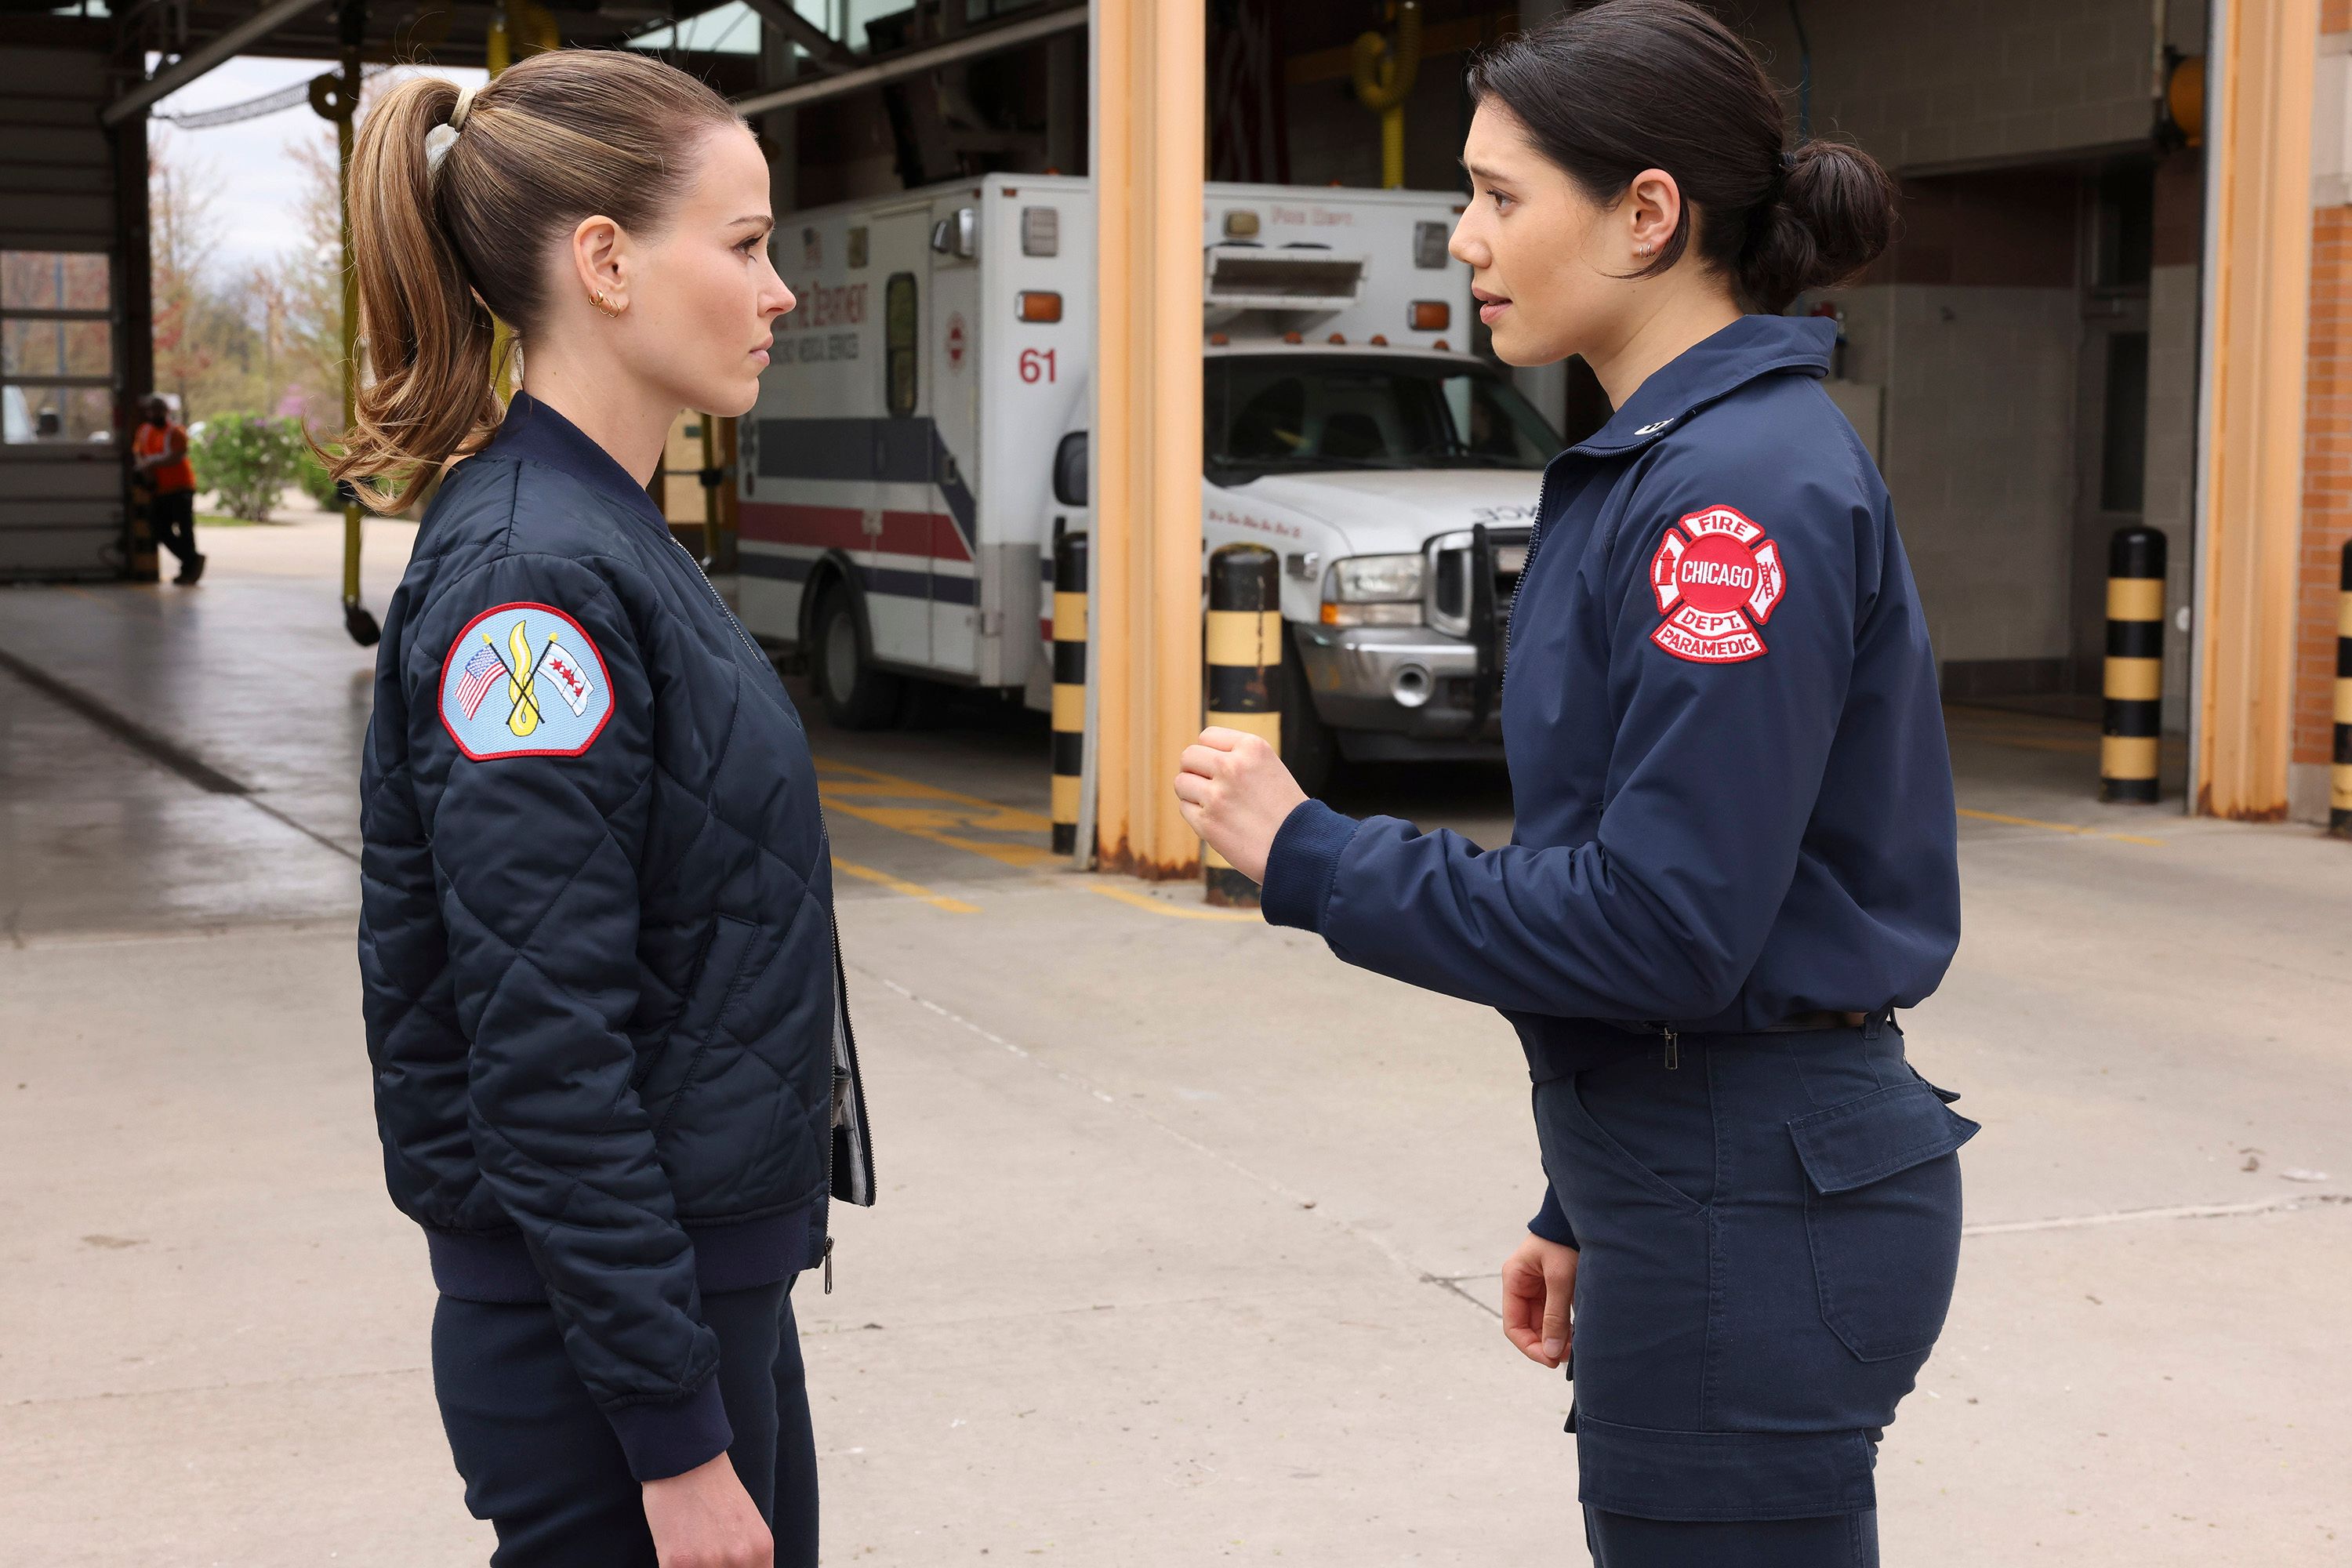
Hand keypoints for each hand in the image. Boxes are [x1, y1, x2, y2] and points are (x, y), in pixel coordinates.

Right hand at [642, 1453, 771, 1567]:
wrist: (685, 1461)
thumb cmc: (716, 1490)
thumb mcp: (748, 1524)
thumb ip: (749, 1556)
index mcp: (760, 1550)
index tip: (728, 1566)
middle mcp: (738, 1559)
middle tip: (706, 1555)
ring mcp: (708, 1563)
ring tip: (692, 1550)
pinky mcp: (676, 1564)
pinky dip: (674, 1567)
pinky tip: (674, 1554)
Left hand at [1172, 727, 1307, 883]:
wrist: (1301, 848)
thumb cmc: (1286, 811)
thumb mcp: (1269, 768)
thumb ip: (1238, 757)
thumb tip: (1199, 757)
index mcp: (1252, 747)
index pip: (1207, 736)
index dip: (1210, 753)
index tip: (1220, 769)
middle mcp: (1232, 766)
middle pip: (1189, 757)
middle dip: (1195, 771)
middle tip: (1210, 787)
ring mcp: (1218, 795)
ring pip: (1181, 782)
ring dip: (1192, 793)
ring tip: (1215, 805)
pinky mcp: (1208, 823)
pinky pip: (1185, 808)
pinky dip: (1196, 815)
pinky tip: (1219, 822)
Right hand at [1500, 1230, 1577, 1368]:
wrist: (1584, 1218)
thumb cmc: (1565, 1240)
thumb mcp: (1560, 1278)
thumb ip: (1555, 1315)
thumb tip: (1551, 1352)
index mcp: (1515, 1280)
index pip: (1513, 1325)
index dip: (1530, 1347)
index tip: (1551, 1361)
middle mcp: (1524, 1286)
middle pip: (1530, 1327)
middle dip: (1547, 1344)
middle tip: (1569, 1356)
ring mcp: (1540, 1287)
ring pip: (1545, 1323)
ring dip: (1558, 1337)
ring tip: (1577, 1346)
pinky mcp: (1557, 1287)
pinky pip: (1557, 1314)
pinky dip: (1567, 1326)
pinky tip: (1580, 1333)